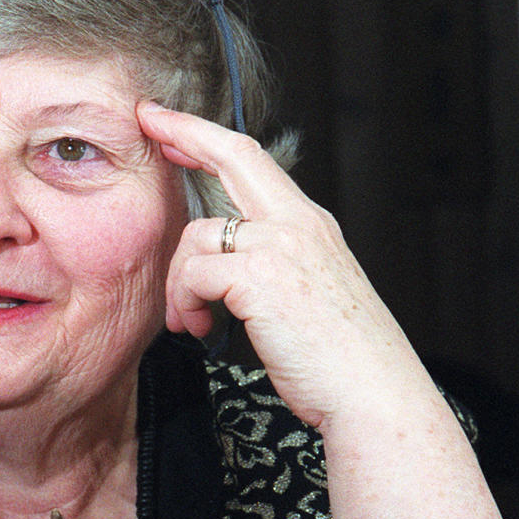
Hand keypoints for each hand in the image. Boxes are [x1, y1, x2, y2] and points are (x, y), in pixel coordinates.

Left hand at [137, 101, 502, 518]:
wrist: (371, 393)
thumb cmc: (338, 362)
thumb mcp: (307, 297)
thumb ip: (269, 270)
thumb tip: (215, 273)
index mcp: (310, 226)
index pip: (254, 161)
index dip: (208, 136)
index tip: (172, 125)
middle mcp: (298, 224)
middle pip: (233, 154)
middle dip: (184, 134)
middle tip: (147, 126)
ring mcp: (281, 246)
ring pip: (196, 237)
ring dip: (177, 282)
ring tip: (188, 321)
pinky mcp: (260, 277)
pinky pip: (194, 273)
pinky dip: (185, 302)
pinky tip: (199, 329)